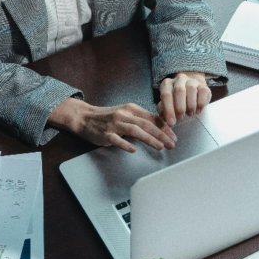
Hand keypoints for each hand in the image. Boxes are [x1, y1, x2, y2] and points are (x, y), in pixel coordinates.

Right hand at [48, 98, 176, 152]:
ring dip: (149, 138)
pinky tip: (133, 150)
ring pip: (135, 130)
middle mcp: (124, 114)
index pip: (152, 118)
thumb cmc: (108, 117)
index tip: (174, 136)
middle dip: (161, 134)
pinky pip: (116, 139)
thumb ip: (141, 120)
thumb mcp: (126, 114)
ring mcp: (114, 124)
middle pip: (146, 124)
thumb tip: (160, 128)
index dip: (165, 127)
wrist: (85, 118)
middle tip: (172, 144)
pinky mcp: (105, 133)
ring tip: (160, 146)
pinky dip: (125, 144)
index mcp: (131, 108)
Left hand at [157, 72, 211, 125]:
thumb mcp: (168, 106)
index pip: (166, 95)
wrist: (192, 95)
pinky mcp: (203, 86)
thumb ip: (163, 111)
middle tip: (180, 118)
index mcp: (167, 84)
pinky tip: (198, 111)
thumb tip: (164, 118)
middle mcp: (179, 79)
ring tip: (190, 114)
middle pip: (179, 90)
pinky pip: (203, 92)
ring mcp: (192, 81)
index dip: (168, 110)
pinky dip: (200, 104)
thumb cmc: (176, 102)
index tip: (171, 123)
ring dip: (190, 105)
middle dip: (180, 107)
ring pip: (191, 89)